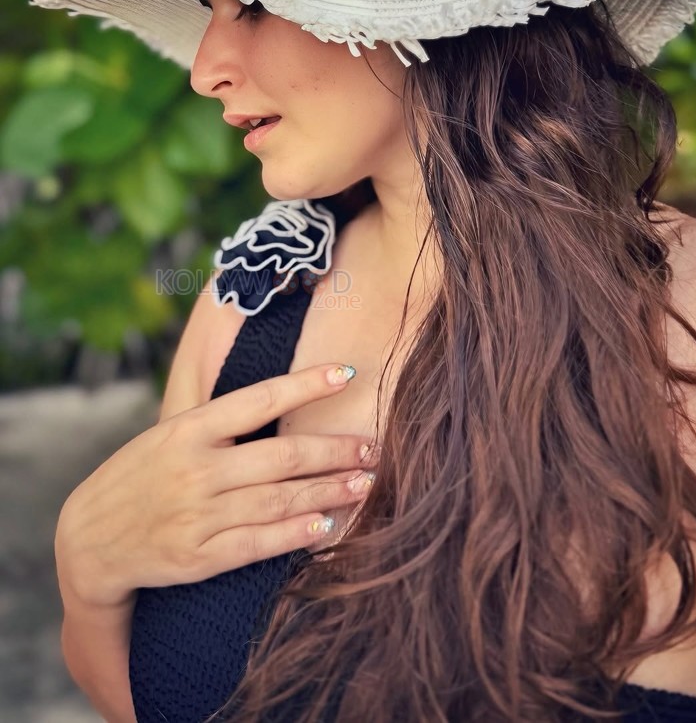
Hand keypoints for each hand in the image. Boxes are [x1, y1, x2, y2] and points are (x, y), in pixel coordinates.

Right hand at [55, 363, 378, 608]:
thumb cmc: (138, 477)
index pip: (258, 400)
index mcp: (189, 430)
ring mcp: (198, 515)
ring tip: (364, 483)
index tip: (347, 374)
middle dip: (334, 450)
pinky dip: (295, 534)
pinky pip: (258, 543)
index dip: (306, 385)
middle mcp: (196, 469)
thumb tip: (279, 397)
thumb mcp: (167, 434)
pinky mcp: (199, 557)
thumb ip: (217, 420)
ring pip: (278, 499)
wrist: (89, 541)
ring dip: (328, 491)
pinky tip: (327, 525)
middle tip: (372, 448)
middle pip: (281, 456)